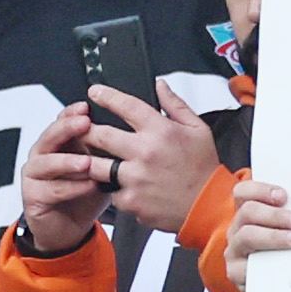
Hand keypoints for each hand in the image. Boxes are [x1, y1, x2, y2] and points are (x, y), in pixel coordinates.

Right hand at [20, 102, 109, 252]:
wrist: (71, 226)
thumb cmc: (87, 192)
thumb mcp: (102, 165)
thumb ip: (108, 147)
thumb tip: (131, 128)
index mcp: (61, 143)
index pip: (63, 121)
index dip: (73, 113)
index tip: (87, 106)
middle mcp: (44, 155)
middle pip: (51, 136)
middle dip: (67, 128)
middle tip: (85, 124)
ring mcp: (35, 175)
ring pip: (47, 162)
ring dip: (69, 161)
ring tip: (88, 162)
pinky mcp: (32, 197)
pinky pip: (51, 190)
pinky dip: (71, 187)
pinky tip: (89, 186)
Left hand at [83, 81, 219, 233]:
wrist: (208, 205)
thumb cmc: (203, 168)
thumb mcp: (198, 130)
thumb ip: (175, 105)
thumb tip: (159, 86)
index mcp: (162, 131)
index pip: (126, 106)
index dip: (106, 96)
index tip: (95, 92)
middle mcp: (145, 152)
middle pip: (99, 135)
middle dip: (85, 130)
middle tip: (81, 129)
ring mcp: (135, 177)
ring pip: (95, 165)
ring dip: (92, 161)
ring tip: (97, 160)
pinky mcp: (130, 199)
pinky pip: (110, 190)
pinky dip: (114, 188)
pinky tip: (125, 186)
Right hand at [225, 179, 290, 291]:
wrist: (284, 287)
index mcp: (250, 213)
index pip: (244, 193)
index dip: (260, 190)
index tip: (283, 196)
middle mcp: (238, 228)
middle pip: (248, 212)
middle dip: (276, 215)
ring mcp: (235, 250)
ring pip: (247, 236)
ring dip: (274, 236)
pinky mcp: (236, 272)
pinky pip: (246, 267)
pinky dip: (268, 264)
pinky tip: (286, 264)